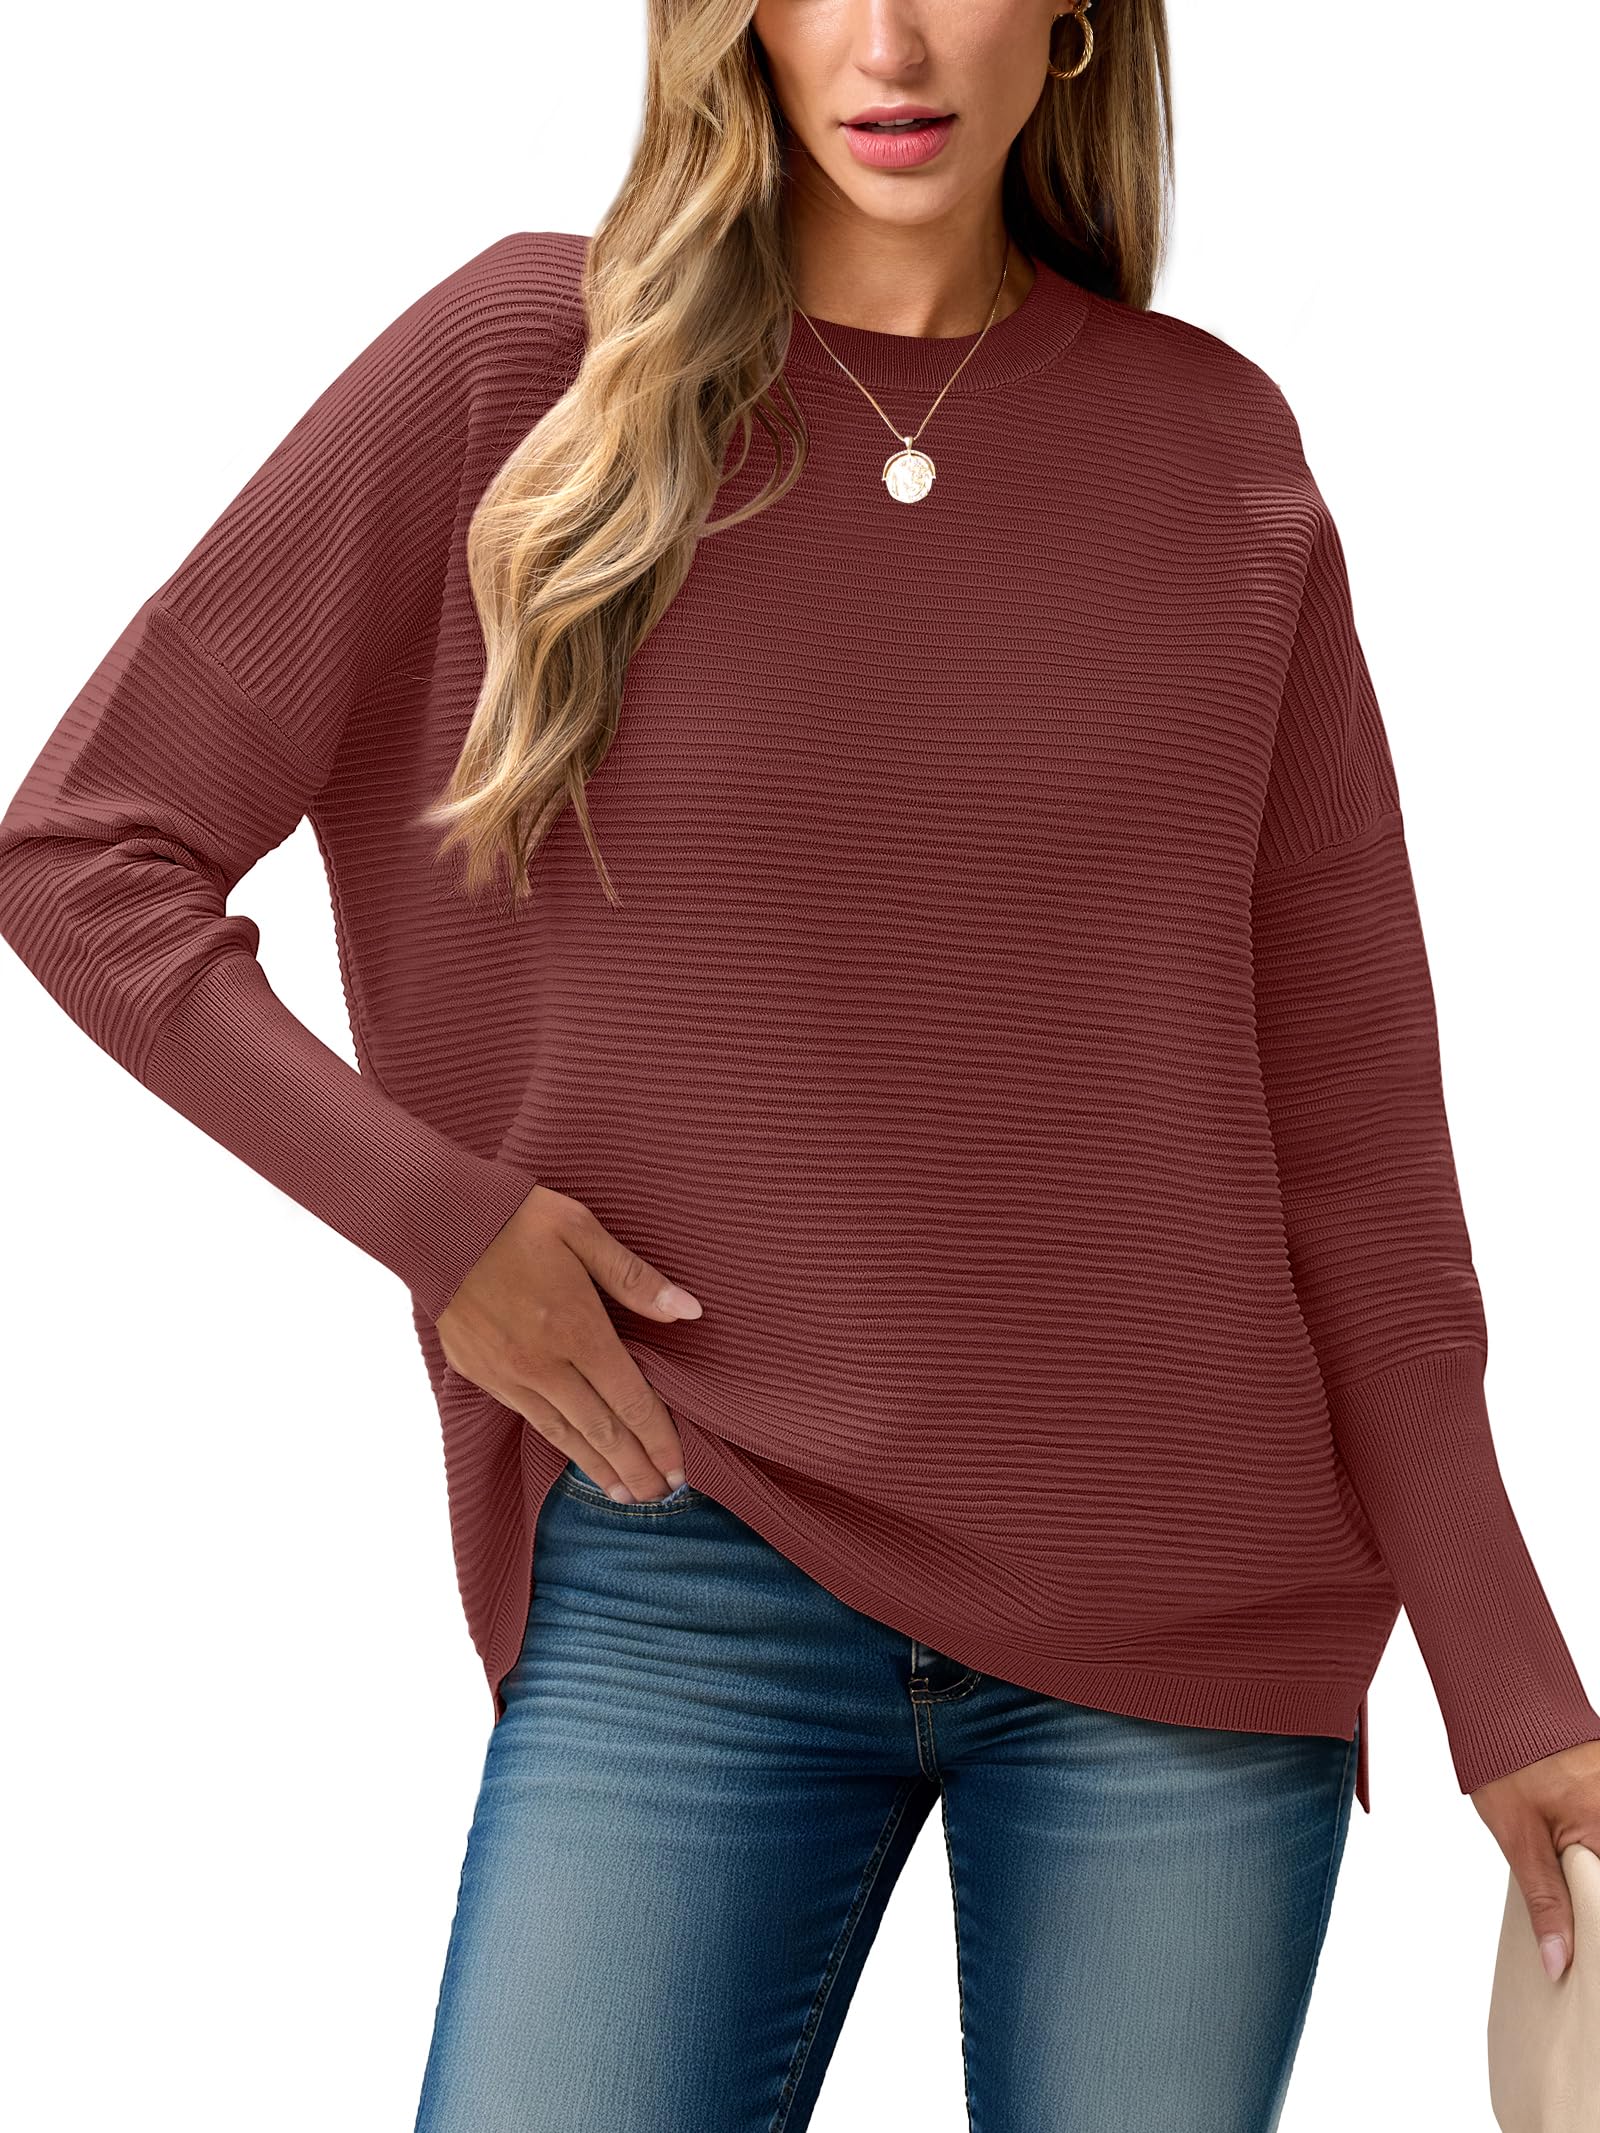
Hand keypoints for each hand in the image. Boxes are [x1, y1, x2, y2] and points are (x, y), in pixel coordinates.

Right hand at [436, 1184, 700, 1501]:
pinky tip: (574, 1453)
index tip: (679, 1466)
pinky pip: (529, 1418)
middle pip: (601, 1429)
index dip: (658, 1437)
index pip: (630, 1398)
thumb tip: (689, 1310)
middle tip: (662, 1497)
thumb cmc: (516, 1218)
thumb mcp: (581, 1230)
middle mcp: (545, 1363)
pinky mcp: (481, 1374)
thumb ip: (634, 1278)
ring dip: (598, 1466)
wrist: (435, 1222)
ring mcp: (510, 1373)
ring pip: (563, 1433)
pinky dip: (559, 1442)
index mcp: (577, 1328)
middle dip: (635, 1467)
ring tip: (624, 1494)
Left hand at [1471, 1738, 1599, 1979]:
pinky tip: (1584, 1865)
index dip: (1592, 1922)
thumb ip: (1546, 1902)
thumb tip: (1559, 1961)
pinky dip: (1594, 1851)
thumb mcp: (1520, 1840)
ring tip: (1577, 1896)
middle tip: (1575, 1917)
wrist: (1504, 1704)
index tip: (1584, 1947)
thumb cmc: (1508, 1765)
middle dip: (1590, 1896)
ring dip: (1592, 1875)